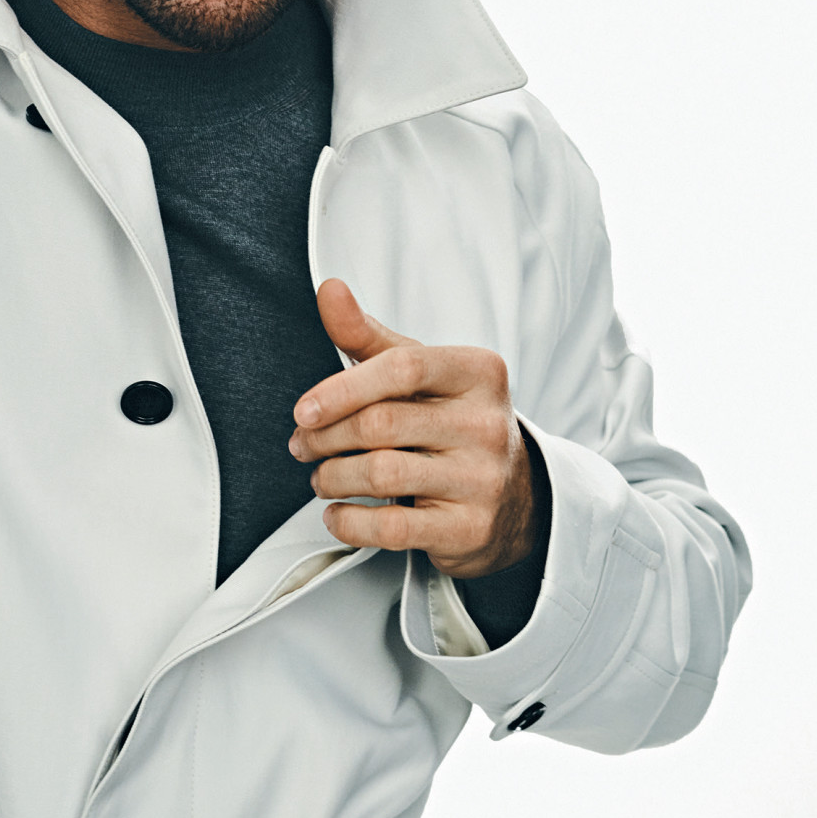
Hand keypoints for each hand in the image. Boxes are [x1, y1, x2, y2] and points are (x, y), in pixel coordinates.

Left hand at [289, 280, 535, 578]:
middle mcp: (487, 423)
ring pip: (381, 474)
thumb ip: (369, 336)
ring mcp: (483, 479)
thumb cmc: (451, 422)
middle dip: (325, 438)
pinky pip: (392, 527)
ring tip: (322, 477)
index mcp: (478, 372)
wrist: (513, 497)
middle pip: (381, 424)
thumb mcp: (419, 374)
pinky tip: (339, 513)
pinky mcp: (470, 528)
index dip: (341, 389)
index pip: (402, 368)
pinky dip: (350, 522)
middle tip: (302, 446)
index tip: (303, 411)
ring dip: (332, 478)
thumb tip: (329, 289)